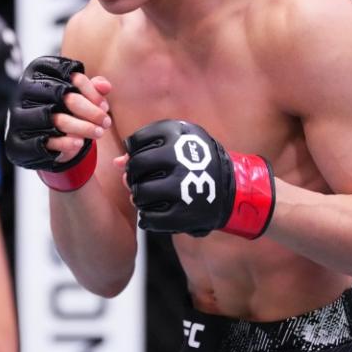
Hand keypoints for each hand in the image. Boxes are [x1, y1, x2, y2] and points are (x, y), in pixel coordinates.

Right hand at [4, 56, 111, 190]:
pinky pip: (45, 141)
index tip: (104, 105)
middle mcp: (25, 90)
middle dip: (90, 111)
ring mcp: (19, 115)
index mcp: (38, 72)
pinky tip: (80, 143)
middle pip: (63, 97)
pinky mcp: (19, 140)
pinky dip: (65, 142)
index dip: (90, 91)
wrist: (42, 138)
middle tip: (106, 121)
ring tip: (99, 133)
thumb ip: (93, 87)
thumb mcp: (79, 94)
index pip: (67, 75)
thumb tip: (105, 86)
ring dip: (82, 127)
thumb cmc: (64, 109)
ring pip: (56, 119)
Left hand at [122, 119, 274, 238]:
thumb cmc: (198, 162)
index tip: (144, 160)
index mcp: (178, 133)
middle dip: (134, 176)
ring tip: (148, 196)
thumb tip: (116, 163)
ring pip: (140, 193)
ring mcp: (183, 186)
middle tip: (141, 180)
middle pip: (135, 167)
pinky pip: (149, 217)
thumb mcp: (178, 145)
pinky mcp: (185, 213)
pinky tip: (154, 212)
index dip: (134, 153)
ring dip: (139, 197)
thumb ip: (146, 150)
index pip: (136, 142)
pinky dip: (147, 217)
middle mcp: (180, 157)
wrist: (235, 189)